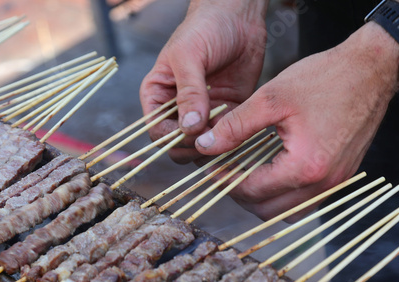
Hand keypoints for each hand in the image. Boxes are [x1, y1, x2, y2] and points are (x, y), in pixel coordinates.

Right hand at [140, 0, 267, 163]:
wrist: (238, 17)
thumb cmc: (205, 29)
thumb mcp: (189, 56)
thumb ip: (188, 92)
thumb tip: (188, 127)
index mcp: (158, 96)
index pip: (157, 131)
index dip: (172, 138)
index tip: (193, 132)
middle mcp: (177, 110)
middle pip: (177, 145)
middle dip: (193, 146)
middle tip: (213, 138)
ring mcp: (202, 114)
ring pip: (202, 146)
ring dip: (213, 147)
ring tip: (229, 134)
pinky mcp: (225, 114)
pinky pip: (225, 137)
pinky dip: (232, 141)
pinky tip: (241, 132)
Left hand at [195, 22, 398, 220]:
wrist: (370, 69)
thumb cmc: (325, 78)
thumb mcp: (271, 99)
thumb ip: (234, 126)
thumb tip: (206, 145)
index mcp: (305, 166)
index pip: (252, 190)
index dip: (225, 181)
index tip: (210, 169)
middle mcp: (323, 183)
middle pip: (268, 211)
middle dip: (240, 195)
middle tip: (224, 173)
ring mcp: (335, 183)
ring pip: (287, 212)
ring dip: (261, 200)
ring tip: (244, 175)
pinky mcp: (340, 176)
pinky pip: (305, 202)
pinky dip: (283, 196)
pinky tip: (270, 174)